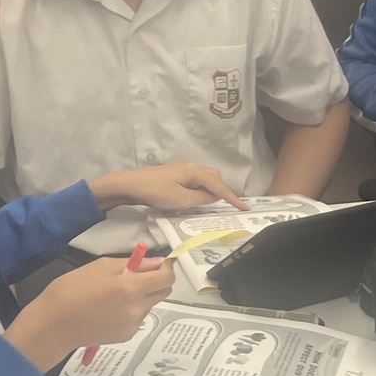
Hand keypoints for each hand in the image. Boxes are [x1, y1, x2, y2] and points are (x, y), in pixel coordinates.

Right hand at [9, 255, 173, 369]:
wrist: (53, 325)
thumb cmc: (71, 290)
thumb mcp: (100, 267)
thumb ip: (133, 264)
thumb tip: (156, 263)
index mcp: (130, 288)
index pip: (166, 278)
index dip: (166, 268)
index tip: (158, 263)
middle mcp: (137, 309)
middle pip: (163, 292)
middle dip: (156, 281)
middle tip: (137, 275)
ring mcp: (133, 325)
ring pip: (149, 304)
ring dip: (141, 295)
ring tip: (114, 294)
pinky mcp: (126, 336)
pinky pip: (138, 318)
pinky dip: (131, 310)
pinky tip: (109, 309)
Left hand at [90, 164, 246, 214]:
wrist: (130, 184)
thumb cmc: (156, 192)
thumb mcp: (181, 200)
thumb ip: (201, 198)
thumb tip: (214, 196)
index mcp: (195, 172)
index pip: (219, 185)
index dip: (233, 197)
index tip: (245, 207)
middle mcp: (191, 167)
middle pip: (214, 177)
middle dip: (223, 190)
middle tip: (227, 206)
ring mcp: (182, 170)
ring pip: (204, 178)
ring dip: (211, 190)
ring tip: (211, 204)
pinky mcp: (174, 175)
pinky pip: (195, 181)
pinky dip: (201, 189)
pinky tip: (196, 198)